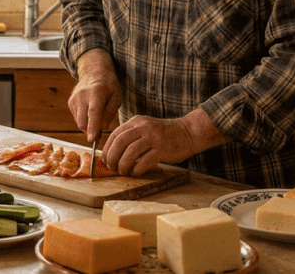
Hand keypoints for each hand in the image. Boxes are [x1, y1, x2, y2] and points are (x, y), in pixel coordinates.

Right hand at [68, 48, 121, 141]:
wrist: (93, 71)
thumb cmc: (108, 85)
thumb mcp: (117, 96)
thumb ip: (110, 113)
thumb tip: (103, 128)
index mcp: (96, 92)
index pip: (94, 113)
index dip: (93, 127)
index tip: (92, 139)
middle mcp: (82, 96)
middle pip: (83, 122)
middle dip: (91, 131)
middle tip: (101, 132)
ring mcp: (74, 99)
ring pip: (80, 122)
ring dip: (88, 125)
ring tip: (98, 117)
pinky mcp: (70, 102)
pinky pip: (77, 118)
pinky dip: (84, 120)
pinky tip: (90, 112)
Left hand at [101, 108, 231, 176]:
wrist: (188, 132)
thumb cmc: (164, 135)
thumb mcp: (145, 129)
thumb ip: (131, 137)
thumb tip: (113, 154)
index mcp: (136, 122)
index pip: (115, 134)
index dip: (107, 149)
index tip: (105, 160)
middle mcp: (143, 127)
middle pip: (120, 142)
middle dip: (112, 157)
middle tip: (112, 167)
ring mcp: (153, 137)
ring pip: (130, 151)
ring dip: (123, 164)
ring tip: (123, 171)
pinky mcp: (162, 149)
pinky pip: (145, 160)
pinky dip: (137, 169)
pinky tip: (136, 172)